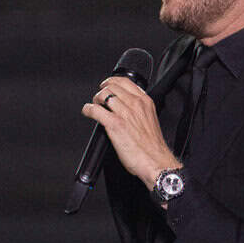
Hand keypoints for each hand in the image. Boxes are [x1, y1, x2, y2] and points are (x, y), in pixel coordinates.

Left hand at [82, 75, 180, 190]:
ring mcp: (124, 113)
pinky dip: (88, 109)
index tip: (108, 85)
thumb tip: (127, 110)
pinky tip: (87, 112)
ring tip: (94, 105)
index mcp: (145, 102)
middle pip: (112, 86)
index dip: (113, 81)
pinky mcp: (114, 124)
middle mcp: (135, 104)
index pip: (125, 82)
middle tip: (99, 98)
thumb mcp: (150, 121)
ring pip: (103, 95)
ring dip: (95, 99)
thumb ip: (140, 112)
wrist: (156, 161)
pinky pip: (96, 110)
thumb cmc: (153, 148)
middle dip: (102, 91)